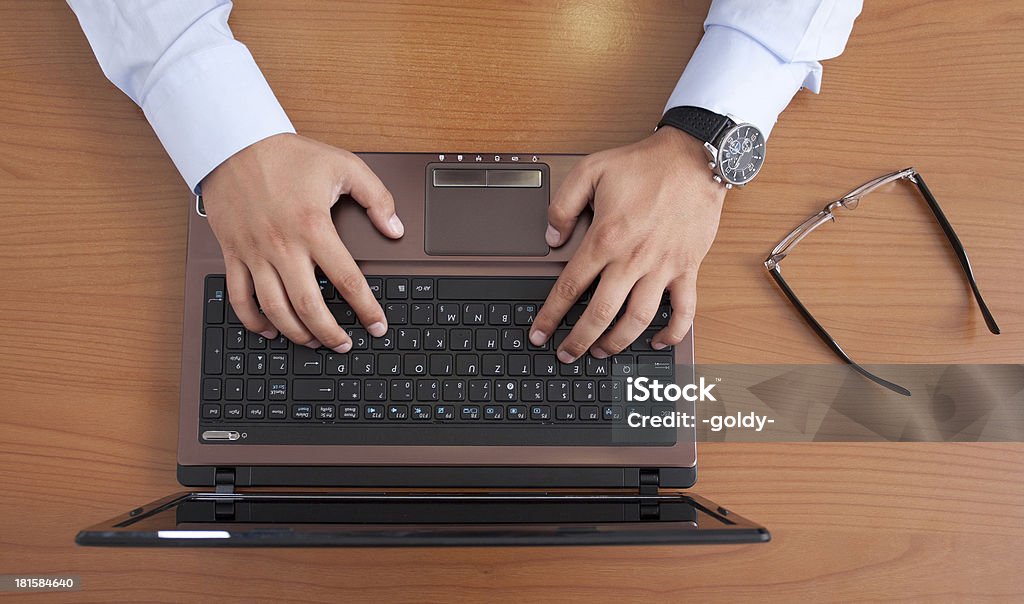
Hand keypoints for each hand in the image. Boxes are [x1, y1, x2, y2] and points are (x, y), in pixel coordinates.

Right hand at [201, 133, 403, 351]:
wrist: (233, 142)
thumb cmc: (287, 154)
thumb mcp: (343, 165)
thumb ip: (376, 198)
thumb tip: (395, 229)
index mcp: (313, 226)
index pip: (347, 280)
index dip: (366, 308)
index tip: (377, 325)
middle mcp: (282, 245)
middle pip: (309, 306)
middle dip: (330, 333)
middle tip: (345, 345)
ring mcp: (255, 252)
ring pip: (274, 309)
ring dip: (296, 334)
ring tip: (314, 343)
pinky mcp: (234, 253)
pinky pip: (239, 297)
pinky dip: (254, 320)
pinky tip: (269, 330)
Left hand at [529, 127, 725, 361]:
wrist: (694, 158)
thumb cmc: (644, 164)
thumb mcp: (590, 170)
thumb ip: (563, 204)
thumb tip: (551, 237)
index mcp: (606, 237)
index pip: (570, 287)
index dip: (550, 315)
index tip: (539, 333)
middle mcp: (633, 258)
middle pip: (600, 313)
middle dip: (579, 340)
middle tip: (566, 355)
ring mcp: (663, 266)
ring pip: (638, 319)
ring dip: (618, 342)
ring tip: (602, 352)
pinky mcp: (688, 268)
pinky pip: (684, 309)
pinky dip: (673, 332)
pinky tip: (658, 342)